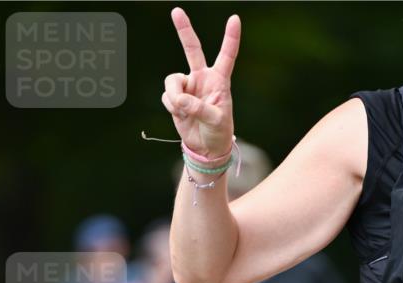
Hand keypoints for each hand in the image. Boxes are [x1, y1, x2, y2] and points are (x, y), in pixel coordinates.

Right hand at [163, 7, 240, 157]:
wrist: (206, 148)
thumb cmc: (219, 133)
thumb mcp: (216, 121)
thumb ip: (200, 108)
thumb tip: (181, 100)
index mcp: (219, 81)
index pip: (227, 56)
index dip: (230, 38)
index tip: (235, 19)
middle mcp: (202, 79)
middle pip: (192, 49)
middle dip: (184, 30)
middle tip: (176, 11)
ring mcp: (188, 87)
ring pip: (172, 80)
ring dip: (174, 96)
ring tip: (182, 111)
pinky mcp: (176, 97)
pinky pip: (167, 96)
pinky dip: (172, 107)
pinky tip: (181, 116)